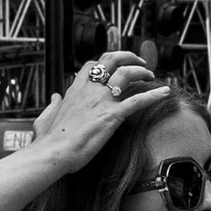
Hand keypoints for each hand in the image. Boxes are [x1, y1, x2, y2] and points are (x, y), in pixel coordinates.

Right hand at [33, 55, 174, 173]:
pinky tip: (165, 92)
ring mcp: (101, 101)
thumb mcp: (46, 117)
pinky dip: (154, 95)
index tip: (116, 65)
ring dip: (142, 72)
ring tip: (152, 76)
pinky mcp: (112, 116)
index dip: (107, 61)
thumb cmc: (49, 140)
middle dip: (128, 57)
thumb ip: (53, 104)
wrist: (52, 153)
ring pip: (126, 74)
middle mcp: (90, 90)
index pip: (92, 65)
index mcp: (75, 90)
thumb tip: (55, 97)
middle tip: (140, 63)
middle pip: (111, 60)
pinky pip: (138, 101)